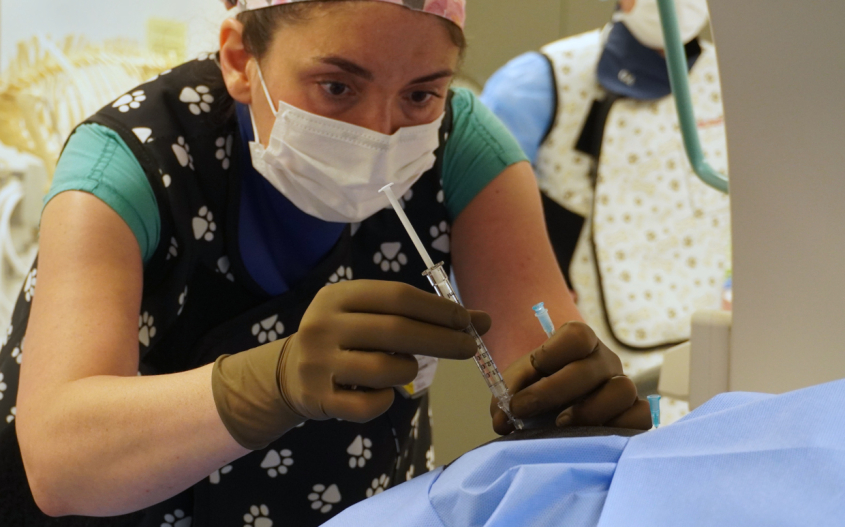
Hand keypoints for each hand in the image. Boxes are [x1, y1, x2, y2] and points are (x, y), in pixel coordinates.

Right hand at [213, 280, 490, 448]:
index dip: (439, 309)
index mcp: (338, 296)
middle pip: (396, 331)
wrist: (289, 372)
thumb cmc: (344, 338)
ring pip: (385, 369)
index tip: (469, 321)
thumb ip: (420, 315)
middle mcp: (324, 325)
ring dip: (408, 371)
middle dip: (442, 340)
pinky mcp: (317, 398)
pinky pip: (369, 405)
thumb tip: (482, 321)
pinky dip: (385, 400)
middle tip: (470, 348)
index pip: (398, 296)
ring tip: (406, 369)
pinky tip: (381, 392)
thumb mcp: (371, 315)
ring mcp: (318, 363)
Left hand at [490, 322, 650, 434]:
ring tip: (560, 426)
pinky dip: (618, 427)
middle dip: (552, 391)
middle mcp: (604, 360)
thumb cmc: (538, 390)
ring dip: (588, 411)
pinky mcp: (634, 412)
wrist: (554, 410)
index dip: (550, 355)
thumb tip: (502, 420)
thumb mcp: (519, 385)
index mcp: (578, 342)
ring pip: (622, 389)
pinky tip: (591, 438)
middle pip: (591, 368)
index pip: (577, 335)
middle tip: (523, 410)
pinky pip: (640, 417)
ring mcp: (622, 385)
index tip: (523, 379)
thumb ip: (507, 396)